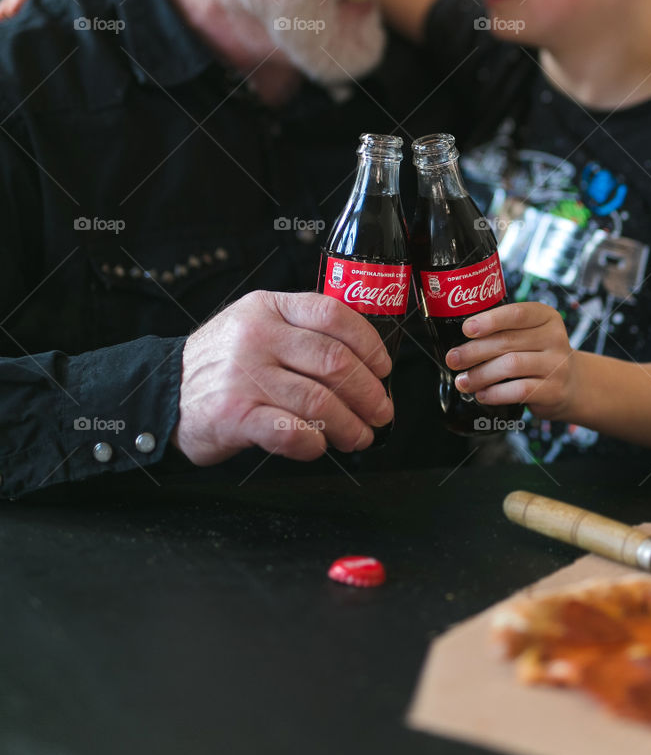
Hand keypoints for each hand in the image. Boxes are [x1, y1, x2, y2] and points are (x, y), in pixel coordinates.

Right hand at [173, 289, 393, 464]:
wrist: (163, 392)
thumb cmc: (223, 363)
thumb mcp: (255, 325)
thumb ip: (300, 331)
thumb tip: (364, 361)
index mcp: (269, 307)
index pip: (333, 315)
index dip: (369, 344)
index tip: (383, 368)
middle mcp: (257, 336)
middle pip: (334, 362)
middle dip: (368, 393)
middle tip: (380, 412)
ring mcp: (244, 375)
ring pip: (319, 402)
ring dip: (349, 426)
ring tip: (358, 436)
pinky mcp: (234, 415)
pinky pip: (289, 432)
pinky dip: (313, 444)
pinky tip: (319, 446)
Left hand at [444, 301, 574, 418]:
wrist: (573, 383)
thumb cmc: (539, 354)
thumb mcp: (530, 334)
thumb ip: (505, 331)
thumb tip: (460, 340)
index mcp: (546, 316)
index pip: (517, 313)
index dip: (490, 320)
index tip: (466, 329)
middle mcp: (554, 337)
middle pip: (508, 341)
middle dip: (474, 351)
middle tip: (453, 359)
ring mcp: (557, 365)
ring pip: (511, 365)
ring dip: (481, 375)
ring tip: (462, 381)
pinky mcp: (553, 390)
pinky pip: (519, 390)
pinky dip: (495, 393)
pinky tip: (481, 394)